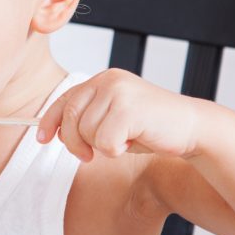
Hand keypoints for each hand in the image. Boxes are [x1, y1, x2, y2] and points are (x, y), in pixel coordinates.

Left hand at [36, 69, 200, 161]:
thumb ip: (86, 119)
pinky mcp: (129, 109)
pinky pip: (105, 143)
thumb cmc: (151, 127)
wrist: (192, 128)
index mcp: (103, 80)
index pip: (65, 99)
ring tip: (126, 138)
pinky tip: (135, 140)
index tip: (42, 139)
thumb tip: (53, 133)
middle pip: (70, 118)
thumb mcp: (112, 119)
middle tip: (90, 154)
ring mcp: (119, 92)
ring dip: (103, 146)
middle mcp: (109, 80)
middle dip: (74, 142)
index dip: (49, 122)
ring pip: (87, 132)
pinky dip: (117, 150)